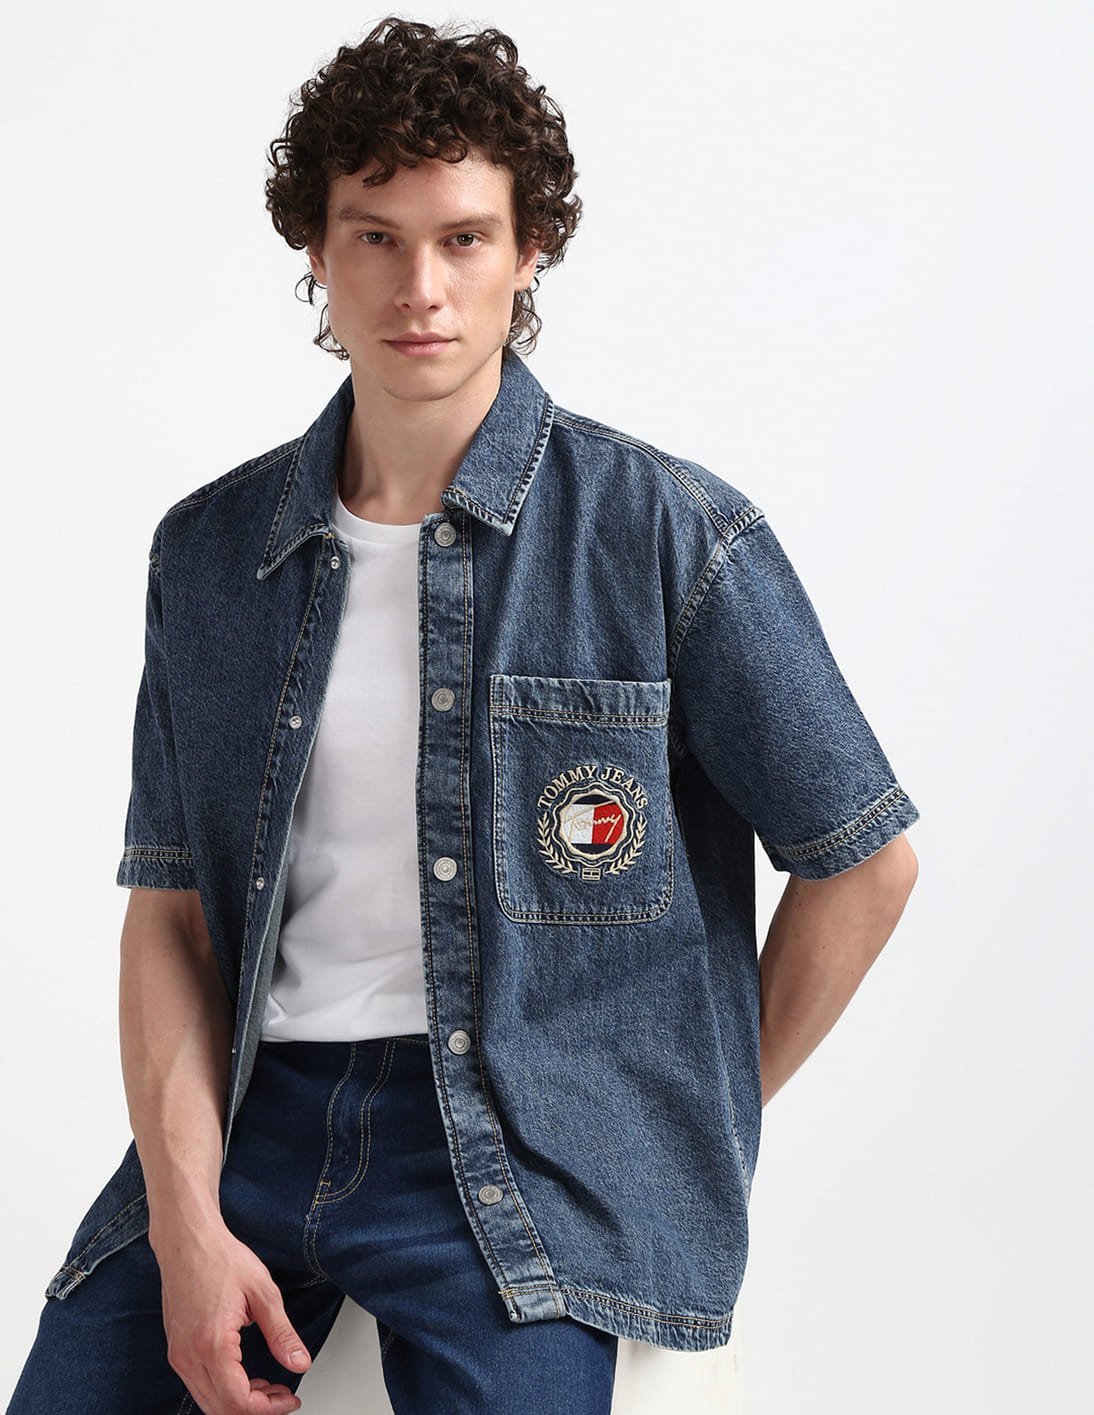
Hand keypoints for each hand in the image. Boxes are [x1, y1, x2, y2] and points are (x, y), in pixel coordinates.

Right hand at [153, 1219, 311, 1414]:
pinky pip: (199, 1386)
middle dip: (256, 1409)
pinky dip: (224, 1390)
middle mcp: (188, 1357)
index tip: (289, 1400)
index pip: (238, 1401)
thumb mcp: (262, 1292)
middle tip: (283, 1396)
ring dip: (239, 1402)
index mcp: (212, 1344)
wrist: (187, 1240)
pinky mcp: (177, 1350)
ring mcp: (179, 1356)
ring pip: (208, 1402)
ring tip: (269, 1386)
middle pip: (221, 1410)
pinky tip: (245, 1375)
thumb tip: (299, 1363)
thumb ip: (282, 1333)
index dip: (268, 1409)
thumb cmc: (220, 1258)